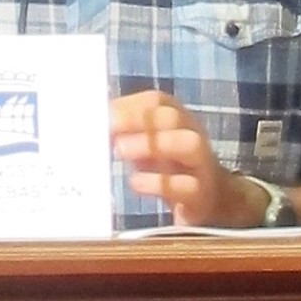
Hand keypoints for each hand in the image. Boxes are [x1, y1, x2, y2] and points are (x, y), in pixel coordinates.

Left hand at [109, 89, 258, 227]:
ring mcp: (201, 164)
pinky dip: (159, 183)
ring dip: (153, 144)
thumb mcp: (148, 144)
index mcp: (177, 117)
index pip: (157, 101)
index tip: (102, 114)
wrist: (211, 199)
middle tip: (109, 130)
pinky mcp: (202, 194)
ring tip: (121, 151)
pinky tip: (136, 183)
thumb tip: (89, 123)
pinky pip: (187, 185)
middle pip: (172, 116)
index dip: (129, 105)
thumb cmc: (169, 166)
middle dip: (139, 120)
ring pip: (188, 144)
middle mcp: (192, 134)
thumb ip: (124, 132)